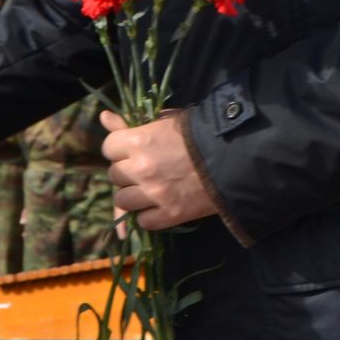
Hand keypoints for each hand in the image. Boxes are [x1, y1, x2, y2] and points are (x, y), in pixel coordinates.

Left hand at [99, 109, 216, 231]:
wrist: (235, 157)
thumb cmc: (199, 134)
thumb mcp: (165, 120)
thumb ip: (131, 121)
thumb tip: (104, 118)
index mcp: (139, 141)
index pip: (109, 148)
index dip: (118, 149)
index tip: (130, 150)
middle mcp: (142, 169)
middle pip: (114, 175)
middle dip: (126, 172)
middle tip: (144, 169)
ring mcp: (154, 194)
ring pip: (123, 201)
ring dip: (133, 195)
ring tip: (149, 189)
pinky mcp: (170, 214)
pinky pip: (143, 222)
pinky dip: (149, 216)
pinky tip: (160, 205)